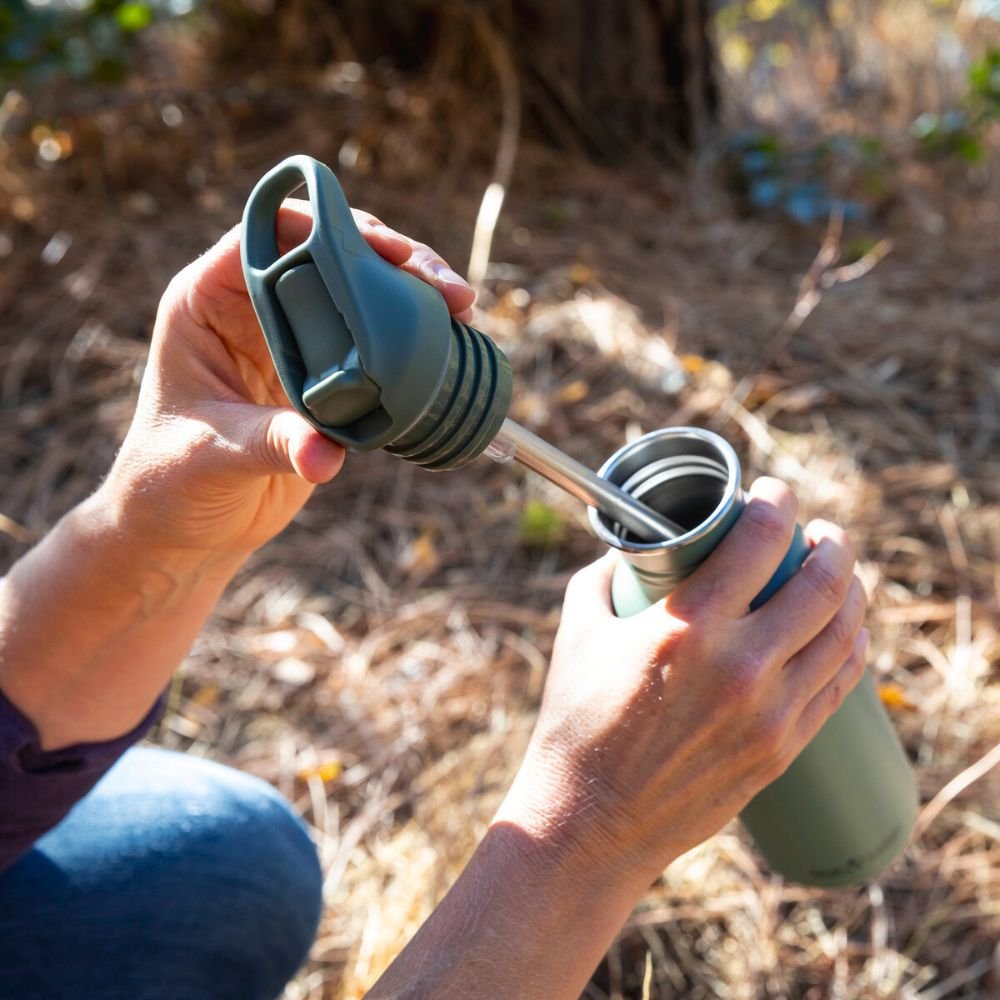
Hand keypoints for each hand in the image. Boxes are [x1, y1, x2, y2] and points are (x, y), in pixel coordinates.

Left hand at [101, 200, 474, 561]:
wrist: (188, 528)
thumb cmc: (170, 482)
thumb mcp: (214, 456)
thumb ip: (271, 443)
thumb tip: (327, 455)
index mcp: (207, 300)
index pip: (269, 234)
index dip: (328, 228)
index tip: (387, 250)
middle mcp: (254, 309)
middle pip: (330, 254)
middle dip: (393, 258)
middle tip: (446, 290)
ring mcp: (294, 341)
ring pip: (361, 292)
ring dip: (414, 294)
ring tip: (463, 312)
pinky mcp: (326, 376)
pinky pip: (375, 342)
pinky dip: (414, 339)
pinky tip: (452, 347)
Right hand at [498, 478, 868, 887]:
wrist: (590, 822)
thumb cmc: (576, 722)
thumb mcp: (578, 631)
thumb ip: (606, 577)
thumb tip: (633, 549)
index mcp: (687, 626)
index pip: (760, 539)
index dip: (777, 501)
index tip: (774, 493)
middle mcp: (740, 665)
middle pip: (820, 581)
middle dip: (830, 542)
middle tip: (820, 532)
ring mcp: (770, 713)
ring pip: (843, 632)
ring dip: (851, 590)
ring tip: (839, 574)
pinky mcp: (782, 749)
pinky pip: (839, 685)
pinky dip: (851, 646)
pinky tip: (847, 631)